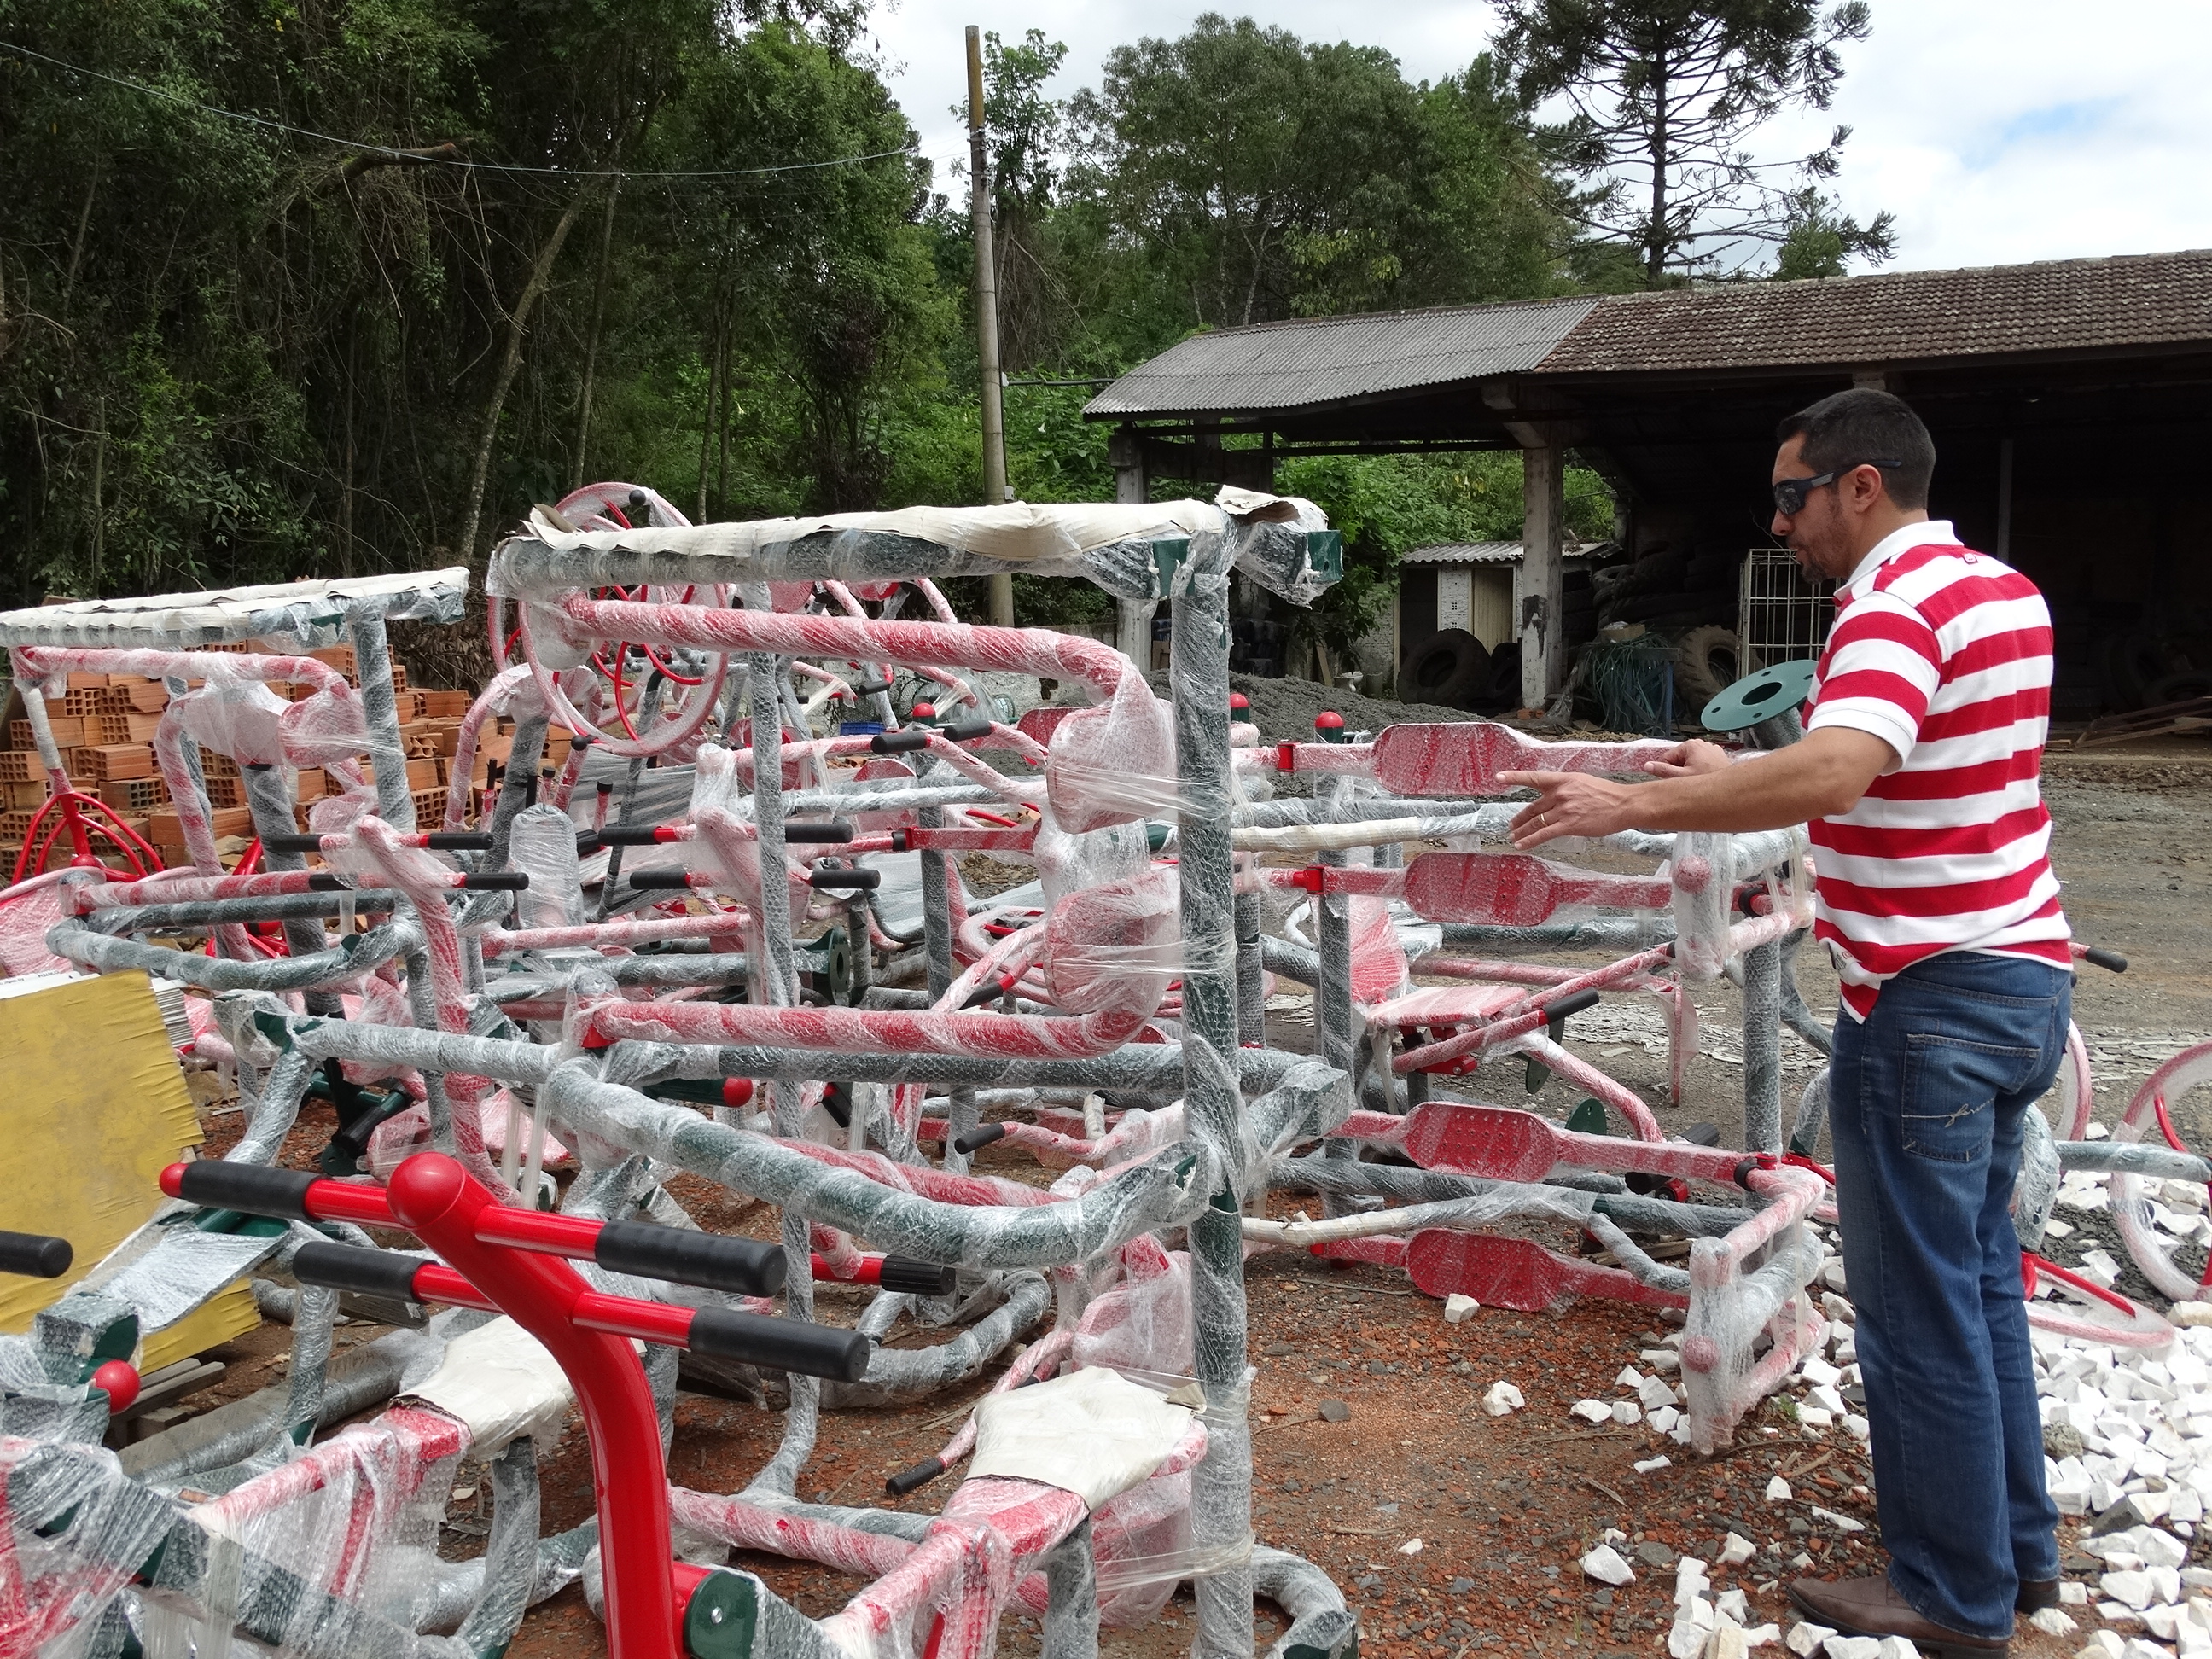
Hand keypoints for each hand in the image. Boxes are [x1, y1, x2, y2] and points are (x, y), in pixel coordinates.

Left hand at [1495, 770, 1637, 849]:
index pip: (1533, 777)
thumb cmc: (1607, 794)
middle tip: (1511, 824)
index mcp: (1562, 780)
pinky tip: (1521, 844)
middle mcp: (1560, 793)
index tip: (1499, 777)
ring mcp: (1564, 809)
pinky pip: (1543, 834)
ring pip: (1536, 822)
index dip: (1514, 777)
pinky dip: (1530, 840)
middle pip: (1532, 807)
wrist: (1624, 804)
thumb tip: (1552, 798)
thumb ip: (1565, 789)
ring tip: (1513, 836)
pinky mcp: (1569, 825)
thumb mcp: (1582, 782)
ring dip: (1521, 831)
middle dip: (1520, 818)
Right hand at [1641, 740, 1731, 779]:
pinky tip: (1707, 780)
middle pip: (1680, 759)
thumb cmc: (1708, 781)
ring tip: (1699, 781)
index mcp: (1691, 745)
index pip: (1668, 757)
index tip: (1676, 779)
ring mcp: (1712, 750)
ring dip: (1691, 773)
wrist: (1732, 791)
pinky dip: (1702, 772)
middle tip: (1689, 782)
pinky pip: (1703, 764)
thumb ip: (1662, 771)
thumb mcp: (1680, 778)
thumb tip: (1647, 766)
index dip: (1669, 770)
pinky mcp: (1718, 758)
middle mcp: (1702, 744)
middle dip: (1681, 771)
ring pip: (1691, 763)